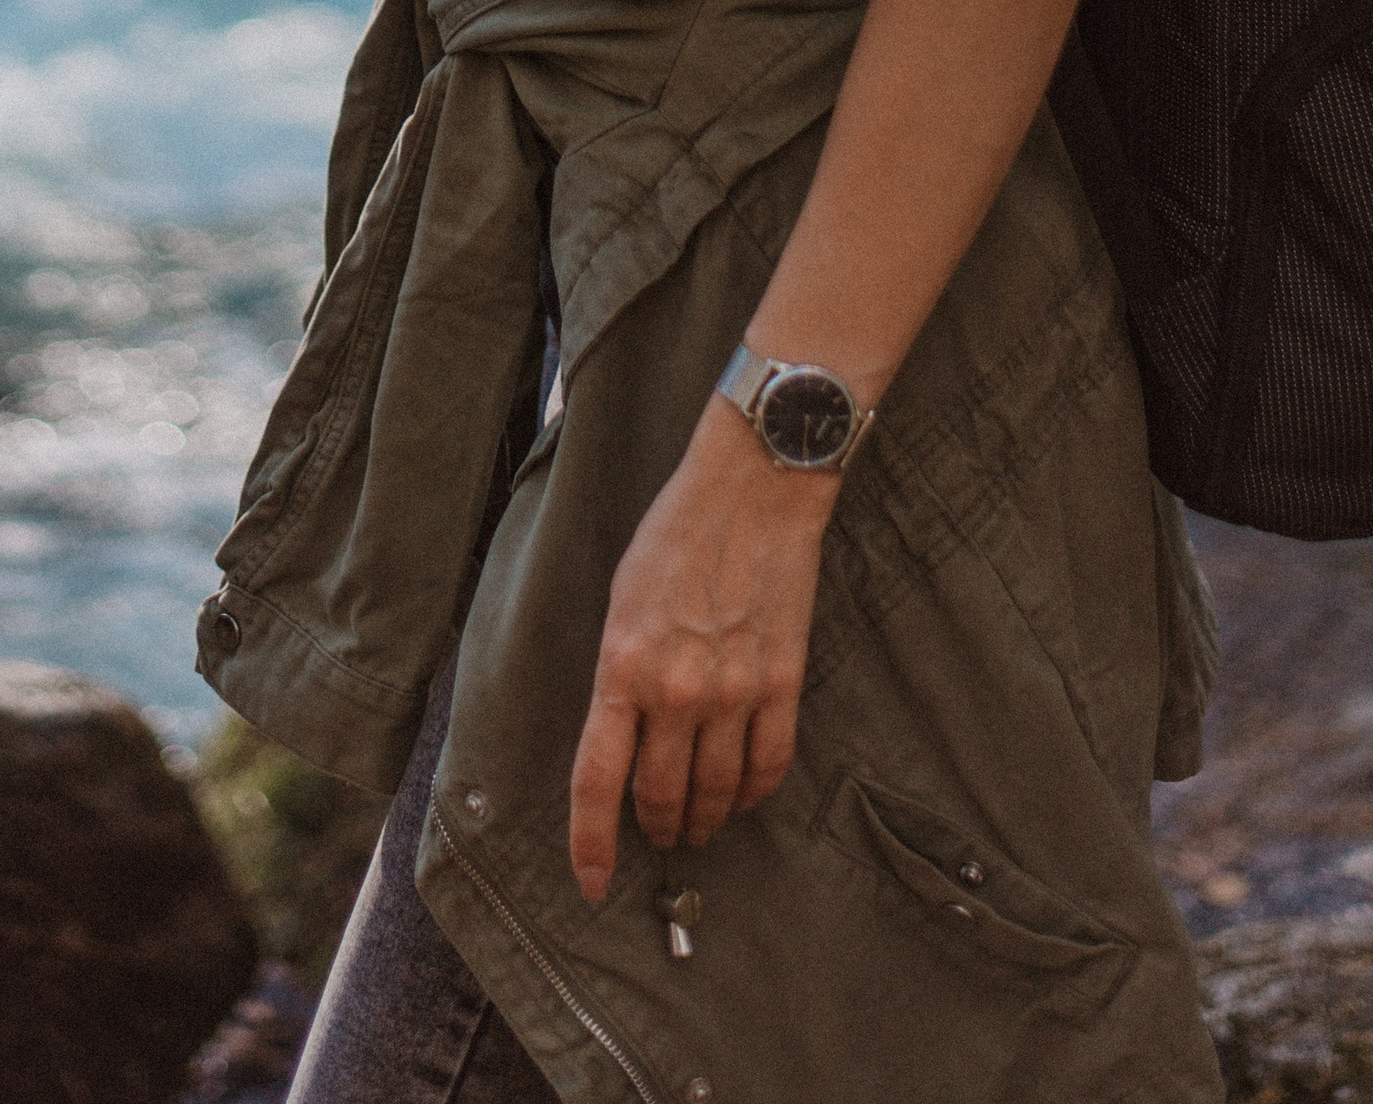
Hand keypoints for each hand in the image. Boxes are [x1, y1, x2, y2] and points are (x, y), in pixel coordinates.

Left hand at [567, 393, 836, 901]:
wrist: (752, 489)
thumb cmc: (676, 532)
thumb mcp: (622, 598)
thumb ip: (619, 672)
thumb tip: (621, 733)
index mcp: (622, 666)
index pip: (597, 781)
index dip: (592, 844)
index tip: (593, 882)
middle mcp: (676, 690)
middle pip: (660, 797)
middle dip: (654, 829)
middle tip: (655, 838)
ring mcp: (734, 691)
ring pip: (714, 792)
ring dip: (702, 820)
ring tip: (696, 828)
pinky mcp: (781, 684)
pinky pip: (767, 766)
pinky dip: (751, 794)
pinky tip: (741, 796)